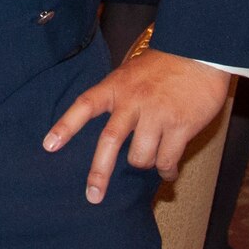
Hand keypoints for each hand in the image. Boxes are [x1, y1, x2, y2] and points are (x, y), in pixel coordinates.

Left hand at [42, 50, 230, 202]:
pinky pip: (167, 160)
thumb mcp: (131, 73)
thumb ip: (118, 97)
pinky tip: (169, 170)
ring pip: (140, 157)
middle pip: (110, 140)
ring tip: (152, 164)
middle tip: (93, 195)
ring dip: (145, 165)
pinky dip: (167, 170)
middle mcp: (133, 100)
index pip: (85, 105)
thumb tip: (109, 131)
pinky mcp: (179, 125)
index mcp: (117, 86)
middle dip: (99, 172)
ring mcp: (156, 114)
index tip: (49, 146)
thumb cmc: (164, 66)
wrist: (200, 53)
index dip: (66, 126)